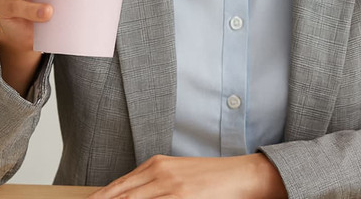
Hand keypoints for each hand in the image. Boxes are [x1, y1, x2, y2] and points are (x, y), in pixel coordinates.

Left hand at [87, 153, 286, 198]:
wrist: (243, 176)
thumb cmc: (211, 179)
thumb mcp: (177, 176)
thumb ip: (154, 185)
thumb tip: (129, 195)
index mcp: (156, 165)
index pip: (117, 188)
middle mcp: (159, 173)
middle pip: (119, 196)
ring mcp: (169, 187)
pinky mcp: (181, 198)